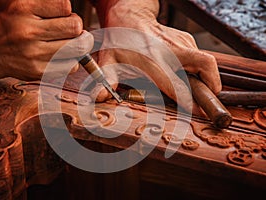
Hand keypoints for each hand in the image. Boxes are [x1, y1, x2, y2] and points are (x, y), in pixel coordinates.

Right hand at [0, 0, 92, 81]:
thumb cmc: (11, 23)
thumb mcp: (22, 1)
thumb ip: (47, 1)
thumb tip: (70, 10)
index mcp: (23, 8)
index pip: (65, 6)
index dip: (67, 11)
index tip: (61, 16)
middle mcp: (28, 31)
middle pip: (75, 28)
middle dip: (76, 27)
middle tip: (69, 29)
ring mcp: (34, 54)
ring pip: (78, 48)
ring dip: (78, 45)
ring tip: (67, 42)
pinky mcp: (39, 71)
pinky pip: (72, 66)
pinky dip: (71, 60)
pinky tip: (60, 56)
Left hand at [92, 0, 220, 113]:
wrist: (129, 16)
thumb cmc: (119, 40)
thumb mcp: (108, 60)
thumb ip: (107, 80)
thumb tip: (99, 97)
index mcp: (151, 59)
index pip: (175, 83)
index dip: (189, 100)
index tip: (197, 111)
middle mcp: (170, 50)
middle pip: (204, 65)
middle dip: (211, 86)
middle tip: (208, 102)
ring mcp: (181, 42)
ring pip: (206, 62)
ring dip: (208, 78)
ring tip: (201, 92)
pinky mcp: (186, 39)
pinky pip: (200, 57)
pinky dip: (200, 70)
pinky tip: (188, 76)